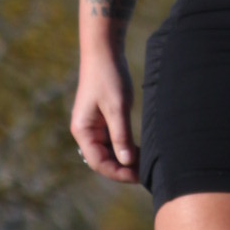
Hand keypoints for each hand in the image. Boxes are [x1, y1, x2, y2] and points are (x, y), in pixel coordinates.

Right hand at [72, 46, 139, 184]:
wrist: (104, 53)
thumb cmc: (109, 78)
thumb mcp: (117, 108)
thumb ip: (121, 135)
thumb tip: (127, 162)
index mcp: (83, 131)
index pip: (98, 162)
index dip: (117, 173)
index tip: (137, 176)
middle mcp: (86, 132)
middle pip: (103, 160)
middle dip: (123, 169)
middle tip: (146, 173)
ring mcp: (94, 126)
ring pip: (109, 152)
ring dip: (125, 160)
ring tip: (146, 165)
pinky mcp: (103, 120)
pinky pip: (113, 141)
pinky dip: (125, 148)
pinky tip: (141, 152)